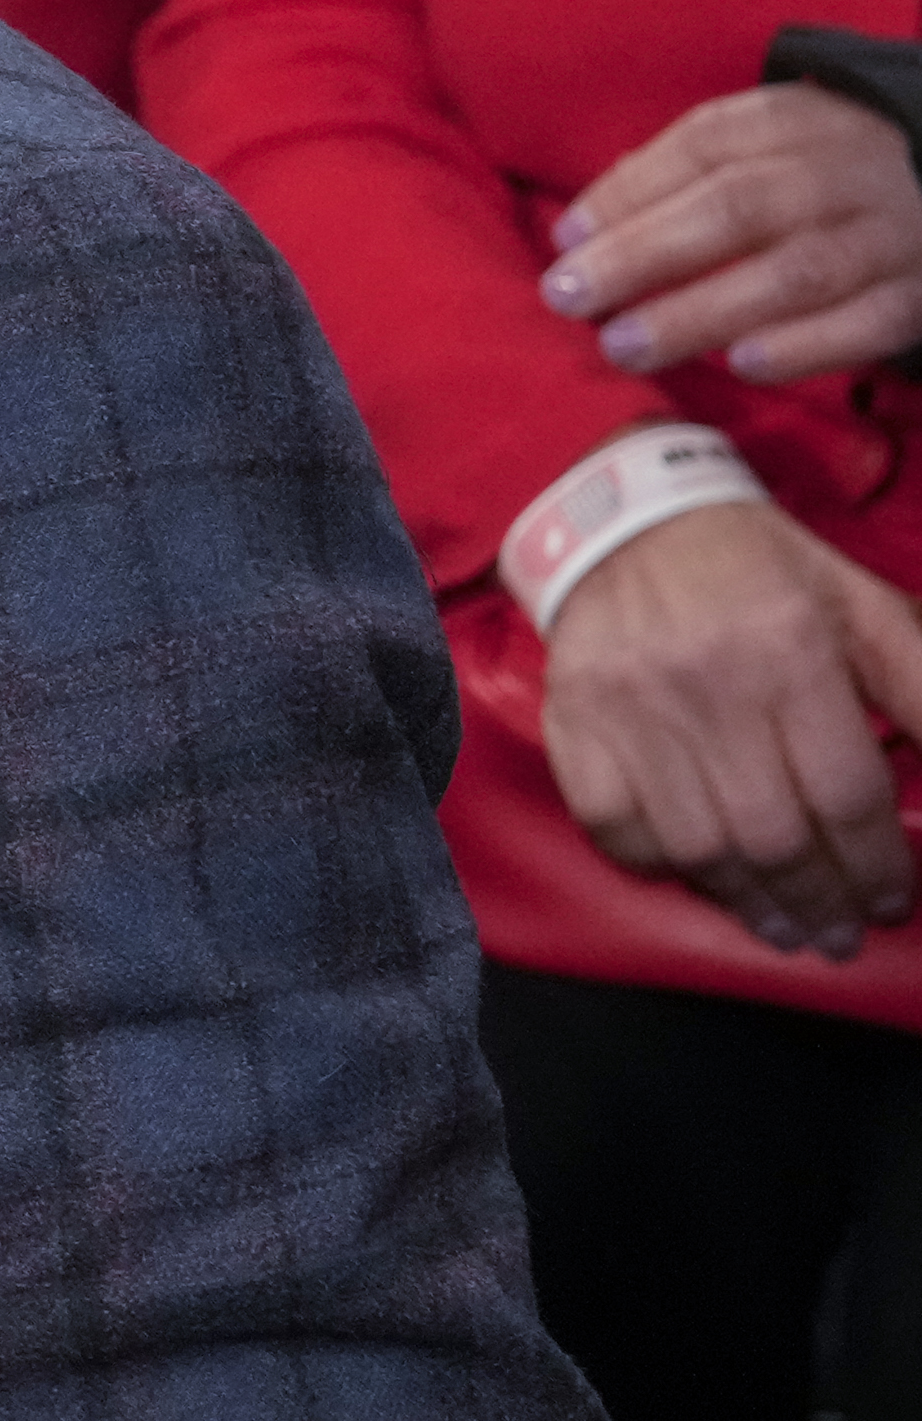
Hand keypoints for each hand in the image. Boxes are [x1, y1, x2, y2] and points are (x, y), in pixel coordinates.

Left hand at [544, 83, 921, 383]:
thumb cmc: (819, 178)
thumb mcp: (765, 145)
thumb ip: (684, 172)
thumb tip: (587, 223)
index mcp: (796, 121)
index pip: (703, 145)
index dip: (627, 192)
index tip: (564, 239)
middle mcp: (845, 171)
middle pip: (735, 209)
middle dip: (642, 255)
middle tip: (567, 296)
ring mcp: (890, 234)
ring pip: (792, 273)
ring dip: (699, 313)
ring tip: (622, 345)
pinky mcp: (921, 295)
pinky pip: (866, 324)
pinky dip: (803, 346)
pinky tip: (739, 366)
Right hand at [544, 497, 921, 954]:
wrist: (627, 525)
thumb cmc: (762, 574)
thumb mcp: (862, 608)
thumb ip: (920, 686)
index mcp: (790, 649)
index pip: (844, 792)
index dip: (875, 864)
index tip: (887, 900)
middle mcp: (705, 683)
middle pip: (772, 834)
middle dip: (817, 901)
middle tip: (836, 935)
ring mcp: (627, 708)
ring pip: (696, 845)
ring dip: (746, 902)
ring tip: (780, 925)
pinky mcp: (572, 720)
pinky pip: (611, 825)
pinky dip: (654, 864)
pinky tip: (694, 873)